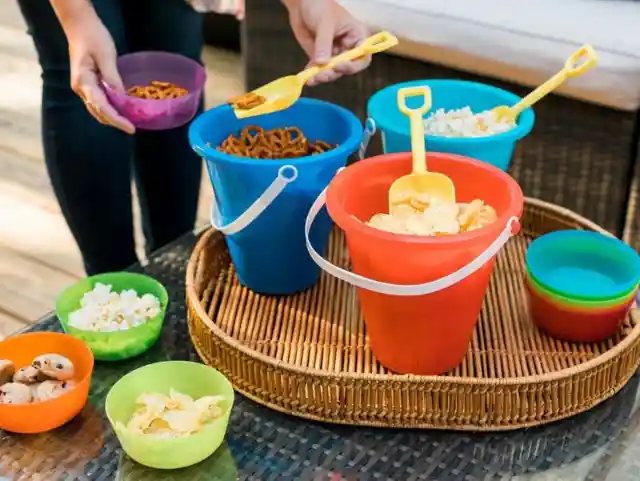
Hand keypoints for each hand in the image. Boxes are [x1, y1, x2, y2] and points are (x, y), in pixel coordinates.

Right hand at [67, 16, 134, 133]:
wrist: (79, 25)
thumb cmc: (93, 37)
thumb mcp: (106, 56)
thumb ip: (113, 77)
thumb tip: (122, 97)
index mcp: (84, 82)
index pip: (102, 107)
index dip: (117, 119)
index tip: (131, 128)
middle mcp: (80, 88)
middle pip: (98, 112)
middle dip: (115, 122)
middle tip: (132, 128)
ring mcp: (82, 87)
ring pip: (97, 109)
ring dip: (112, 117)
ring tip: (129, 122)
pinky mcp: (86, 84)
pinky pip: (98, 102)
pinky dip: (109, 109)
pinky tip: (121, 110)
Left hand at [284, 0, 369, 85]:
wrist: (302, 3)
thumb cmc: (320, 6)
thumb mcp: (325, 23)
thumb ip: (324, 43)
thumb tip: (322, 63)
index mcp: (357, 37)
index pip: (363, 57)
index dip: (354, 66)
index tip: (339, 66)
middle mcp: (348, 48)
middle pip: (346, 68)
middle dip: (334, 73)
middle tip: (321, 75)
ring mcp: (334, 54)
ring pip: (332, 72)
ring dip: (323, 77)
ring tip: (312, 78)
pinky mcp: (321, 57)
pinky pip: (319, 70)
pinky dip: (313, 75)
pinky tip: (307, 78)